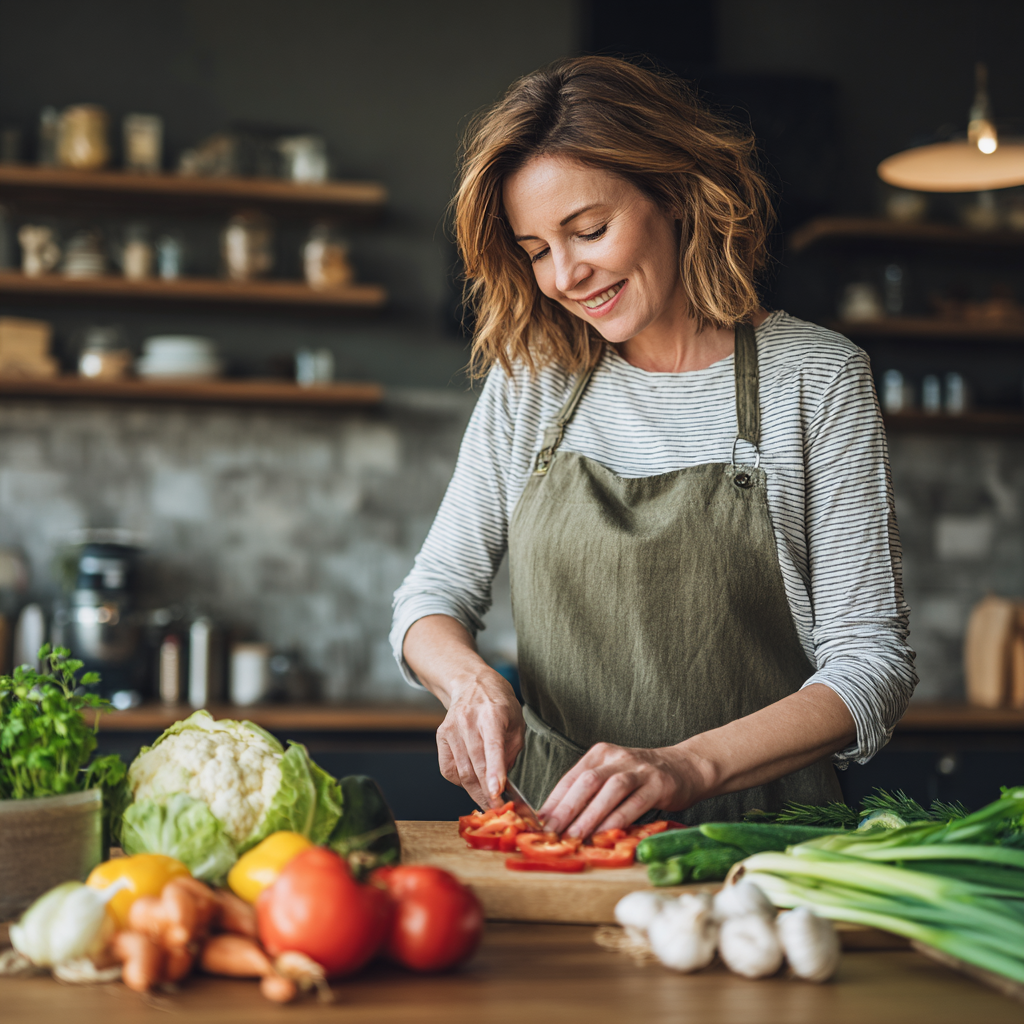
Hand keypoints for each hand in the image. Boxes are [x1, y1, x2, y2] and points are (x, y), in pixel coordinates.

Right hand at [435, 671, 524, 809]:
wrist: (471, 683)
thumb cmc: (498, 704)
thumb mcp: (516, 722)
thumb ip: (511, 751)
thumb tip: (503, 782)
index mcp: (493, 714)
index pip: (492, 746)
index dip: (494, 770)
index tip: (497, 791)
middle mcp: (468, 720)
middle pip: (475, 764)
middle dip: (487, 792)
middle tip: (498, 809)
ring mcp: (451, 728)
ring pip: (461, 771)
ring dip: (475, 791)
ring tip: (488, 801)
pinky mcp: (441, 736)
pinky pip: (448, 769)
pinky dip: (461, 781)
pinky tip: (472, 780)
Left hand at [538, 742, 706, 837]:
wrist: (685, 766)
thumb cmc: (642, 778)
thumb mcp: (612, 776)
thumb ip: (590, 793)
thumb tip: (559, 822)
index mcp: (600, 754)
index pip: (571, 777)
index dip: (553, 800)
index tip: (538, 823)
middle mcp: (617, 758)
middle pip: (586, 781)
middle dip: (566, 808)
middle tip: (551, 831)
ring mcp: (638, 770)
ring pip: (609, 790)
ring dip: (590, 815)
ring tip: (575, 835)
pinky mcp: (658, 784)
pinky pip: (634, 803)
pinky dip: (618, 819)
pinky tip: (606, 834)